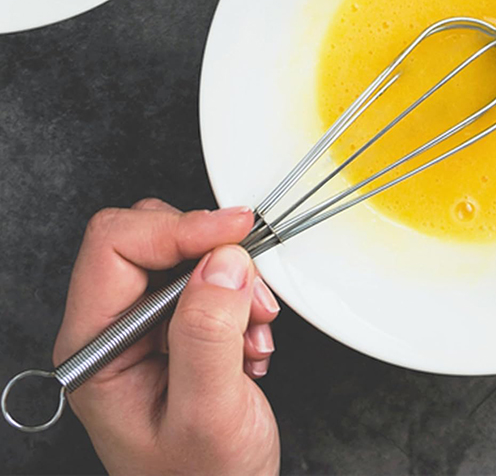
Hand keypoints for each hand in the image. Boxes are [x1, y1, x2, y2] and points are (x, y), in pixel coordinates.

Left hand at [53, 199, 279, 475]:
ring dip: (234, 280)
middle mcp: (114, 328)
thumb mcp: (208, 414)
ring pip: (186, 252)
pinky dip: (242, 296)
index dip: (178, 228)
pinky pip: (211, 275)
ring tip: (252, 331)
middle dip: (212, 253)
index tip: (234, 232)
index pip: (115, 245)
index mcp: (96, 347)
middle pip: (149, 236)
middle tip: (250, 293)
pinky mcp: (178, 324)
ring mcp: (146, 325)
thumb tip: (223, 259)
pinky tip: (249, 342)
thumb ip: (209, 334)